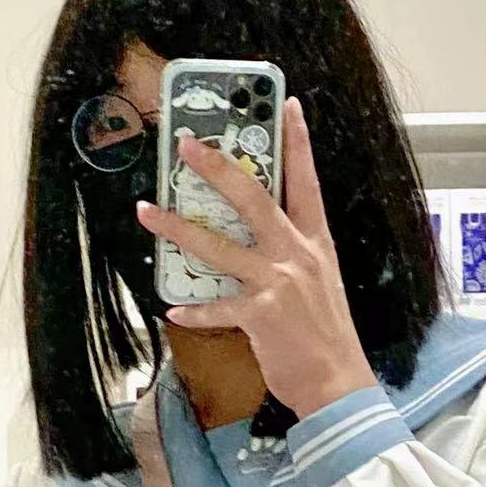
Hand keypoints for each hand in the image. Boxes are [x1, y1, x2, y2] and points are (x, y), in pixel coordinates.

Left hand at [135, 96, 376, 420]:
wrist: (339, 383)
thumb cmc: (328, 336)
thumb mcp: (321, 283)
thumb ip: (294, 256)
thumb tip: (261, 241)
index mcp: (315, 242)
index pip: (307, 181)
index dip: (297, 140)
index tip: (285, 104)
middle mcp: (296, 253)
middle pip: (252, 196)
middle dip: (216, 166)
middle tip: (185, 145)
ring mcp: (276, 282)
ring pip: (217, 244)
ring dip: (176, 228)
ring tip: (146, 211)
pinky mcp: (258, 313)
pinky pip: (215, 307)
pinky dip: (194, 310)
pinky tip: (174, 310)